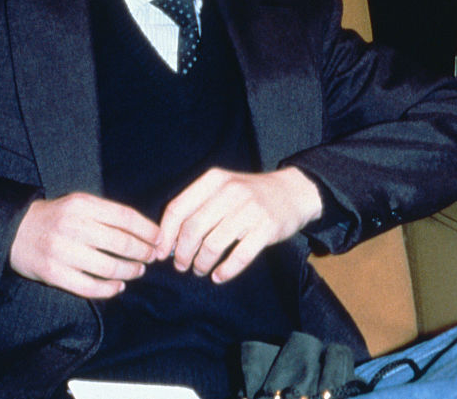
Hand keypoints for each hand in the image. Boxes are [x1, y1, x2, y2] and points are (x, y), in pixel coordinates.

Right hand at [9, 193, 159, 298]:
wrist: (14, 232)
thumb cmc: (57, 218)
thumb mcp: (80, 205)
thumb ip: (109, 214)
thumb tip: (147, 231)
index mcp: (83, 206)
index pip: (126, 217)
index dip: (148, 230)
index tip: (160, 238)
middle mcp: (73, 227)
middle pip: (121, 242)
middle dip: (143, 252)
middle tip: (152, 257)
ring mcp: (62, 252)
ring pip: (108, 266)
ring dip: (129, 271)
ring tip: (138, 271)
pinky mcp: (53, 274)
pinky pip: (88, 286)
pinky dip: (109, 289)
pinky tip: (119, 287)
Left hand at [156, 167, 322, 283]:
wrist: (294, 191)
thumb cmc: (251, 194)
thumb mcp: (224, 187)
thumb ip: (197, 205)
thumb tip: (167, 240)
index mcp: (215, 180)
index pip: (177, 208)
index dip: (165, 234)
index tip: (161, 252)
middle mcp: (231, 192)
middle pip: (192, 229)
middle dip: (181, 253)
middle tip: (181, 265)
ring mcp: (251, 210)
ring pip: (213, 244)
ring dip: (201, 263)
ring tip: (200, 269)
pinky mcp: (267, 228)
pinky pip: (240, 256)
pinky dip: (226, 271)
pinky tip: (219, 276)